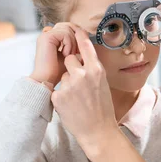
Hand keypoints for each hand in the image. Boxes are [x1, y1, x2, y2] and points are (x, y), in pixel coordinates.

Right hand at [30, 23, 79, 86]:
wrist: (47, 80)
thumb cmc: (58, 72)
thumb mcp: (71, 55)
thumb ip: (75, 45)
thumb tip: (86, 35)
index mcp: (54, 37)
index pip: (70, 28)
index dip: (79, 37)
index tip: (79, 52)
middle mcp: (49, 33)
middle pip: (70, 26)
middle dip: (77, 39)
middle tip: (75, 53)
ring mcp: (47, 34)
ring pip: (69, 29)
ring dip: (73, 43)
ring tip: (69, 55)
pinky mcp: (46, 37)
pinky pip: (65, 34)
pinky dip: (69, 44)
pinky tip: (65, 54)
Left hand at [51, 28, 116, 157]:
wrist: (98, 132)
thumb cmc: (103, 109)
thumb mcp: (103, 85)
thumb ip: (93, 70)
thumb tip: (83, 58)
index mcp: (96, 71)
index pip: (85, 46)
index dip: (79, 36)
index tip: (74, 29)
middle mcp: (82, 75)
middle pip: (70, 60)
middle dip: (72, 68)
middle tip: (80, 85)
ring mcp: (69, 85)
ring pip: (63, 76)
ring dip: (67, 84)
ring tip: (77, 100)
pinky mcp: (58, 95)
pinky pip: (57, 89)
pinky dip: (62, 97)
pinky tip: (71, 106)